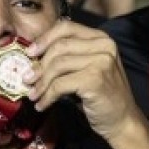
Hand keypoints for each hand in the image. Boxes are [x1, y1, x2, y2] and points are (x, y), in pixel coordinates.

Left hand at [24, 20, 139, 140]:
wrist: (122, 121)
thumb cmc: (100, 96)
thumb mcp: (86, 69)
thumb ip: (68, 57)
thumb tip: (33, 58)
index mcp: (100, 38)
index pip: (66, 27)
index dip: (44, 38)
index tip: (30, 53)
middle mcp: (104, 45)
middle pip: (59, 46)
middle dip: (39, 65)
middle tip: (27, 80)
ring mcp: (101, 61)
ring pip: (57, 65)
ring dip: (40, 83)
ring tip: (33, 95)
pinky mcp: (95, 79)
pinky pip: (60, 85)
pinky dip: (47, 96)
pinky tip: (42, 105)